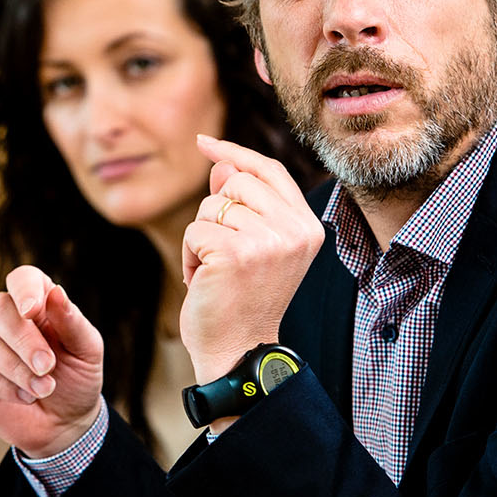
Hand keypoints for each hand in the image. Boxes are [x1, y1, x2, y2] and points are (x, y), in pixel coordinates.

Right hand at [0, 265, 104, 457]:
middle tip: (48, 367)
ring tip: (43, 388)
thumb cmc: (76, 380)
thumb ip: (73, 322)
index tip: (32, 311)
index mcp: (36, 303)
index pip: (22, 279)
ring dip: (16, 369)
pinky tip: (24, 396)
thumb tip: (56, 291)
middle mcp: (4, 318)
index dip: (24, 290)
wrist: (65, 424)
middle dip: (24, 341)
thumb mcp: (87, 352)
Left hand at [181, 134, 324, 382]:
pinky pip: (193, 231)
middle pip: (234, 182)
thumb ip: (244, 203)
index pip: (268, 170)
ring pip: (210, 207)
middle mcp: (295, 230)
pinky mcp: (235, 253)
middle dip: (215, 214)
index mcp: (307, 226)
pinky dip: (189, 256)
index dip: (234, 153)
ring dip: (201, 239)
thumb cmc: (244, 300)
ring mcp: (268, 241)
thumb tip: (220, 163)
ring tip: (218, 274)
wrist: (240, 353)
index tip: (205, 143)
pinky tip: (204, 282)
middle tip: (224, 255)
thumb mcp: (255, 246)